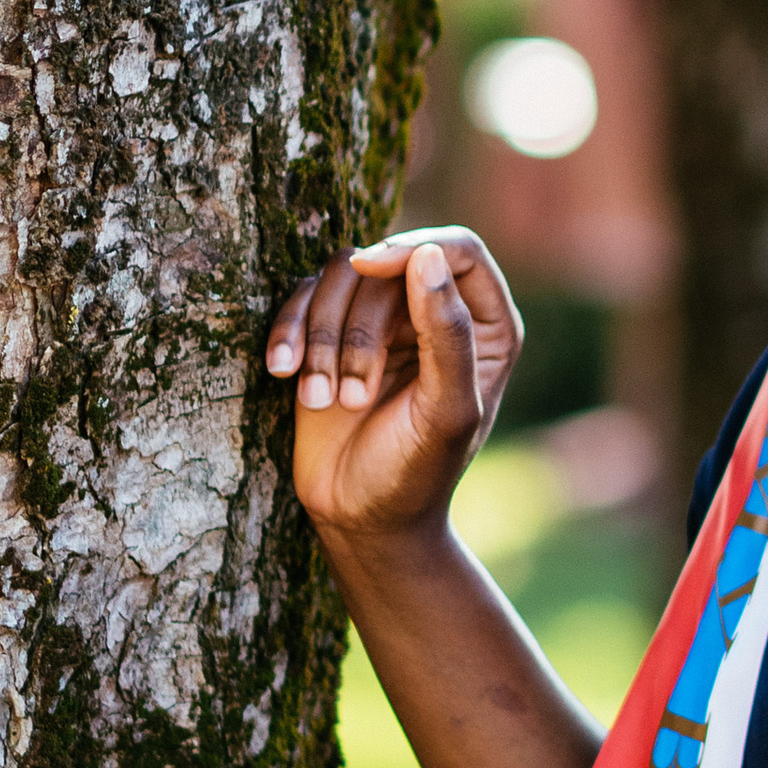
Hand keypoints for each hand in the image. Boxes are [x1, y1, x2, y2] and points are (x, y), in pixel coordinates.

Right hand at [263, 229, 522, 547]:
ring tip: (322, 402)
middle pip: (390, 264)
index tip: (370, 266)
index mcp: (486, 326)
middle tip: (352, 398)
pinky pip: (302, 299)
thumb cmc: (416, 473)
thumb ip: (448, 334)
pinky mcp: (329, 334)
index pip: (460, 250)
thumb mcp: (445, 411)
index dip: (413, 247)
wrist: (361, 519)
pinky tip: (281, 372)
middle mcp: (435, 312)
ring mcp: (381, 320)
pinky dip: (289, 331)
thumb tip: (426, 254)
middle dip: (358, 328)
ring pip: (340, 275)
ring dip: (322, 337)